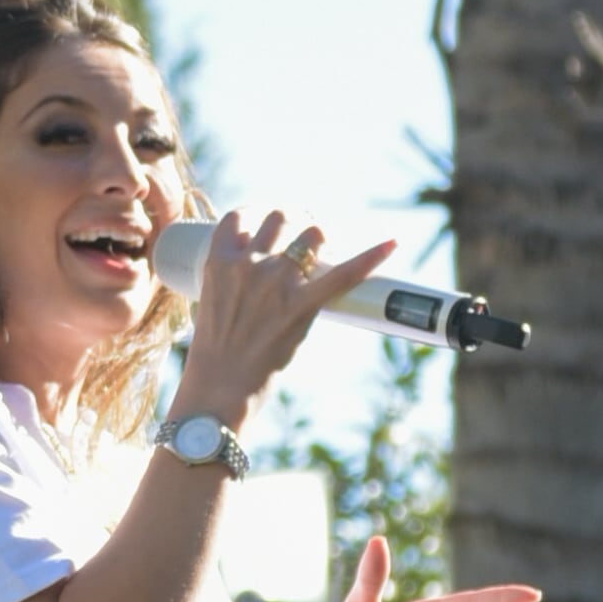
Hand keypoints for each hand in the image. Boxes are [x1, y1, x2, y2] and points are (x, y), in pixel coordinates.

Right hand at [170, 208, 402, 427]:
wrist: (220, 385)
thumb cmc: (214, 352)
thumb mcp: (211, 302)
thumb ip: (234, 282)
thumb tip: (262, 277)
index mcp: (220, 261)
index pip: (239, 218)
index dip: (256, 215)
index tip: (267, 222)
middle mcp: (249, 263)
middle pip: (280, 218)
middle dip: (294, 222)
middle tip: (304, 237)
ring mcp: (276, 282)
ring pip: (312, 234)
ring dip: (320, 238)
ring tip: (326, 248)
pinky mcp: (301, 305)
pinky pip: (343, 274)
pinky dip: (370, 258)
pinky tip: (391, 245)